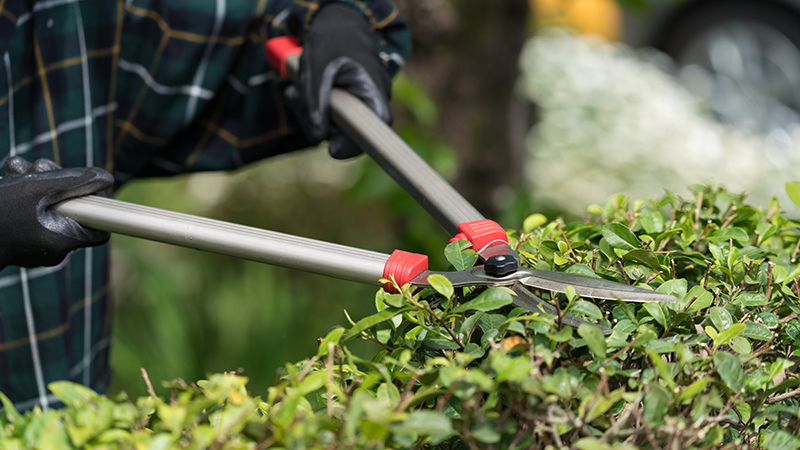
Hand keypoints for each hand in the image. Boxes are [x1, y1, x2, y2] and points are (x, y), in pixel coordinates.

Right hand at [0, 157, 113, 268]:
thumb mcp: (35, 189)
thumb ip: (74, 183)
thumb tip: (106, 179)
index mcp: (63, 241)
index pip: (99, 228)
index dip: (97, 203)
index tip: (87, 184)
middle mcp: (52, 248)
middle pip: (73, 210)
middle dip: (58, 184)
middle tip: (40, 168)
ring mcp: (35, 245)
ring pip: (49, 207)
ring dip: (35, 182)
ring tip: (15, 170)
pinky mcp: (19, 238)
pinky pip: (31, 213)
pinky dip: (22, 193)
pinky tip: (7, 177)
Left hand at [285, 3, 392, 158]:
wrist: (338, 23)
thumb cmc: (330, 41)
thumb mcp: (316, 68)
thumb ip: (314, 103)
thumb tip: (316, 138)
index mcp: (373, 89)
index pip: (375, 127)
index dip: (356, 143)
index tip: (333, 150)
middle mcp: (372, 100)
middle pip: (348, 131)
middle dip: (318, 121)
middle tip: (296, 99)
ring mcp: (359, 104)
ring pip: (334, 126)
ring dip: (309, 113)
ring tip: (295, 90)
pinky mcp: (346, 106)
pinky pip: (329, 117)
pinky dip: (311, 108)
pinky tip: (299, 92)